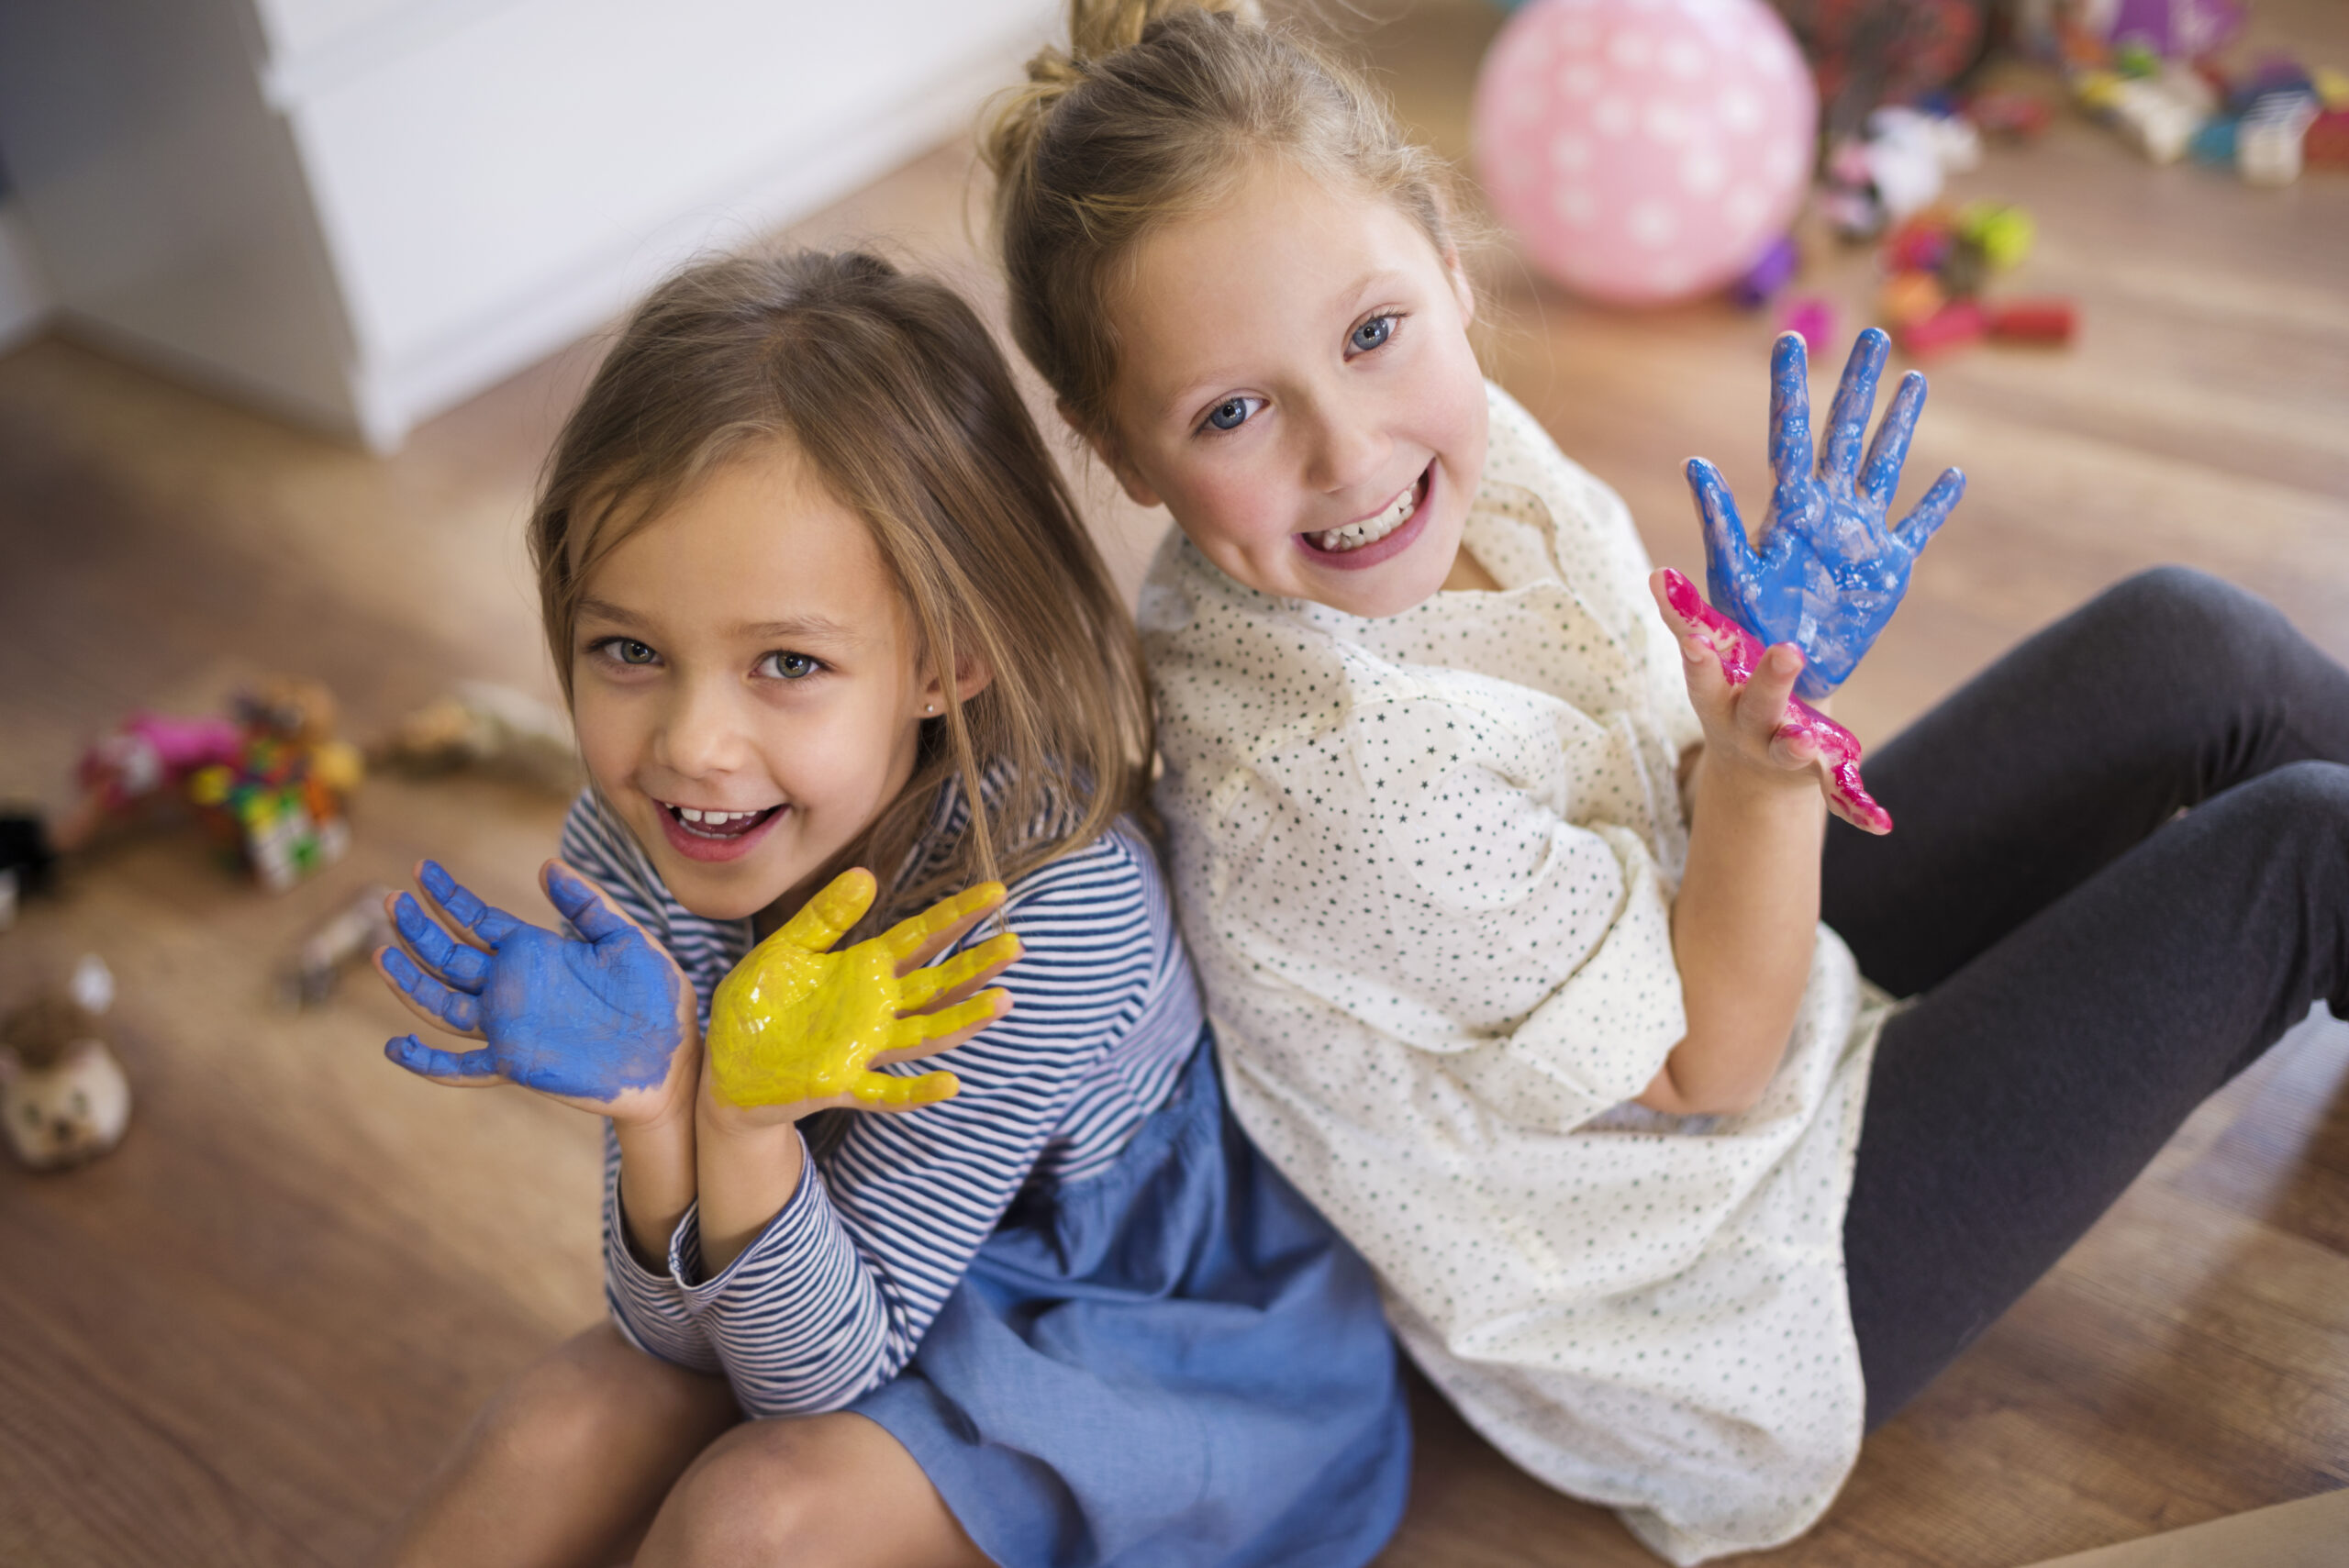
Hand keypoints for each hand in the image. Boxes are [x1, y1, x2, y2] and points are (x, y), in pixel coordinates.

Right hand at [373, 858, 699, 1123]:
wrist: (675, 1056)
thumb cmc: (658, 997)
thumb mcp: (626, 939)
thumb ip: (588, 904)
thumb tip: (547, 865)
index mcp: (537, 953)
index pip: (479, 922)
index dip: (448, 898)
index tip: (421, 870)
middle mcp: (515, 988)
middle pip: (450, 958)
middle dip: (419, 931)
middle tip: (391, 900)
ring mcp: (512, 1027)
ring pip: (444, 1005)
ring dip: (411, 982)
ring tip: (384, 954)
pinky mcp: (518, 1064)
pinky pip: (462, 1067)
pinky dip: (427, 1061)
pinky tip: (396, 1046)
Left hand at [703, 870, 1018, 1123]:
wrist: (724, 1064)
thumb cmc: (758, 1003)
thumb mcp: (787, 948)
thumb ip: (826, 916)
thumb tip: (867, 874)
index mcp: (864, 969)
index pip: (921, 937)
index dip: (958, 915)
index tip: (997, 892)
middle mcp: (875, 1008)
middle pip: (936, 985)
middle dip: (975, 966)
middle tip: (1014, 944)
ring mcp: (863, 1048)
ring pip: (924, 1033)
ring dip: (962, 1020)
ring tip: (1001, 1001)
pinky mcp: (840, 1084)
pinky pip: (884, 1091)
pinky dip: (916, 1091)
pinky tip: (950, 1082)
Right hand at [1654, 568, 1891, 834]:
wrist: (1753, 769)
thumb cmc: (1736, 695)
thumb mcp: (1715, 664)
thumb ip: (1690, 622)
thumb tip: (1660, 573)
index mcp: (1720, 696)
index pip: (1704, 670)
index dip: (1697, 652)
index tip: (1693, 634)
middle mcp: (1745, 727)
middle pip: (1755, 706)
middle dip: (1769, 683)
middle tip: (1788, 652)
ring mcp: (1779, 754)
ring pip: (1789, 750)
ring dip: (1797, 746)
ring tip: (1808, 741)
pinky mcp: (1816, 775)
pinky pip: (1839, 795)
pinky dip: (1860, 810)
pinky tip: (1883, 822)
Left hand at [1690, 329, 1964, 698]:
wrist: (1778, 677)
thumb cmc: (1744, 626)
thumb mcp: (1729, 573)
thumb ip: (1717, 519)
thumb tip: (1695, 463)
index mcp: (1788, 509)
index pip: (1789, 436)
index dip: (1789, 390)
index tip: (1787, 341)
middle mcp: (1827, 511)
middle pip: (1844, 435)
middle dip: (1857, 386)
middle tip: (1872, 335)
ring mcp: (1861, 536)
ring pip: (1884, 466)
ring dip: (1900, 426)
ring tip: (1913, 380)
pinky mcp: (1889, 569)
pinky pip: (1918, 529)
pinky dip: (1937, 505)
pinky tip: (1954, 476)